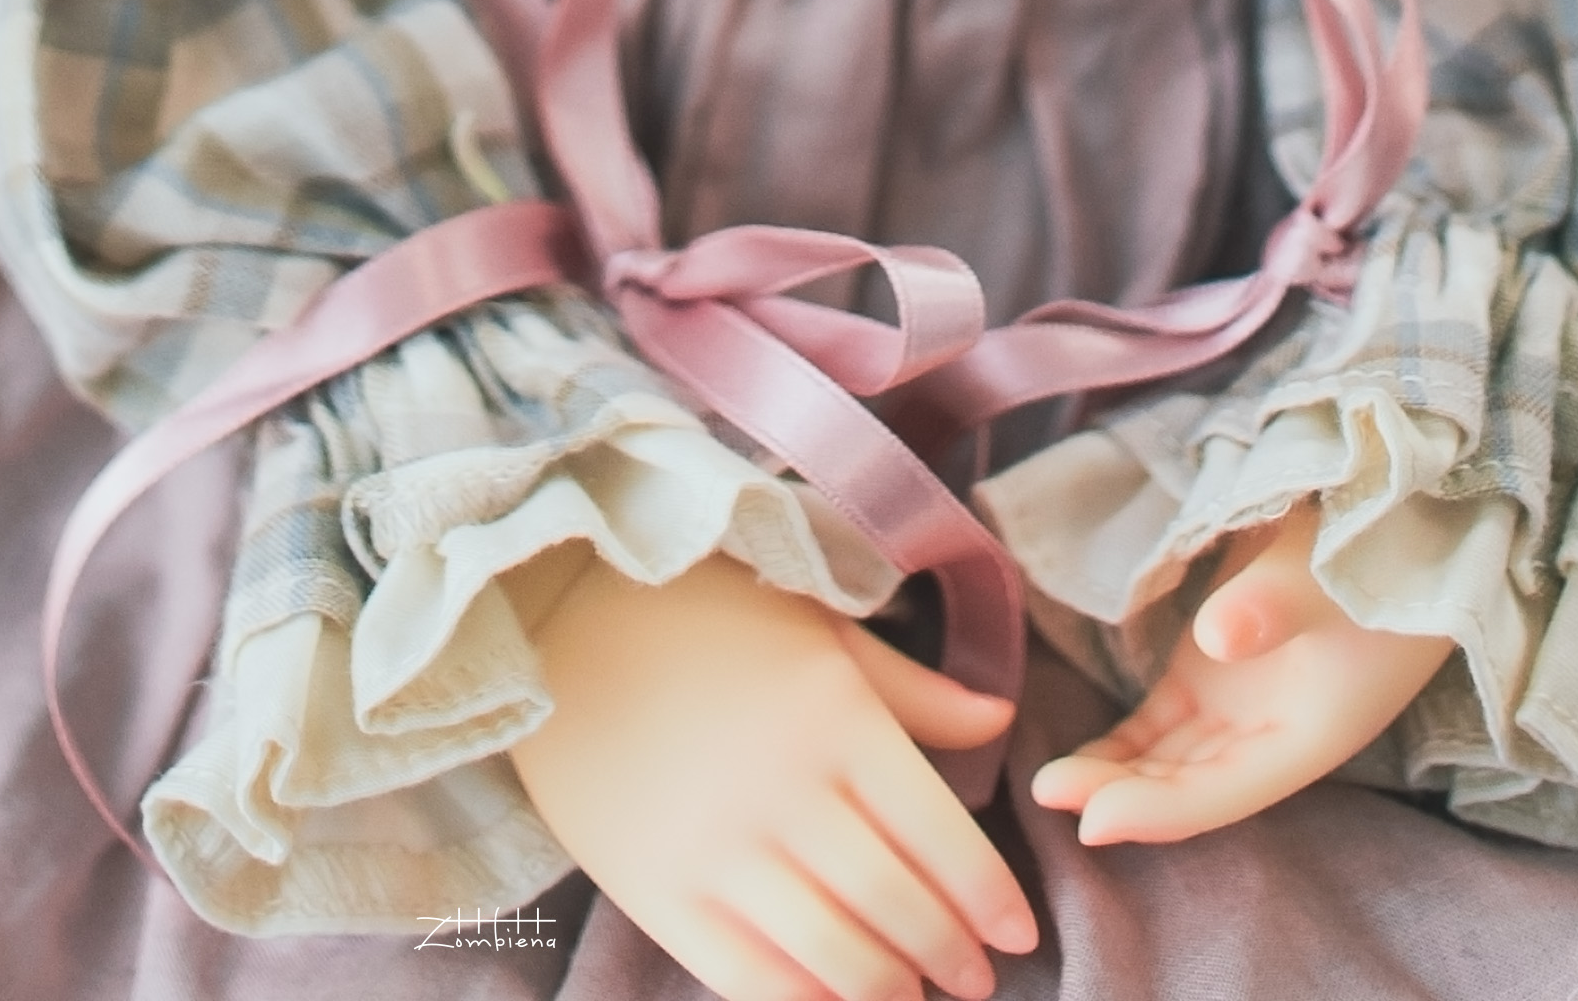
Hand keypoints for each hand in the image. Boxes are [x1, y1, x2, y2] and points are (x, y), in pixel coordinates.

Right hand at [511, 551, 1033, 1000]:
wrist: (559, 621)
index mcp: (836, 718)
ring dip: (889, 990)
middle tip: (976, 975)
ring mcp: (720, 850)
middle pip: (897, 905)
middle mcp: (788, 791)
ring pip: (836, 956)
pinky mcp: (662, 893)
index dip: (990, 897)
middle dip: (951, 953)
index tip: (1018, 930)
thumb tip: (1002, 721)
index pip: (942, 836)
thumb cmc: (703, 614)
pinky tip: (833, 999)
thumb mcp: (819, 631)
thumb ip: (914, 689)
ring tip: (912, 994)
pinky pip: (751, 978)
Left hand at [1025, 502, 1447, 845]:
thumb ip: (1275, 605)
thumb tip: (1216, 636)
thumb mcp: (1329, 577)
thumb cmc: (1375, 556)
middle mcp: (1268, 736)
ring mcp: (1238, 705)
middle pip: (1186, 785)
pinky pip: (1160, 723)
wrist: (1400, 524)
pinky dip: (1123, 744)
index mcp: (1306, 735)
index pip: (1221, 791)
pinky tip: (1077, 761)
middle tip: (1048, 792)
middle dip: (1119, 795)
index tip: (1091, 821)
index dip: (1158, 811)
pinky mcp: (1212, 671)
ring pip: (1167, 760)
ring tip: (1049, 782)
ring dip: (1113, 775)